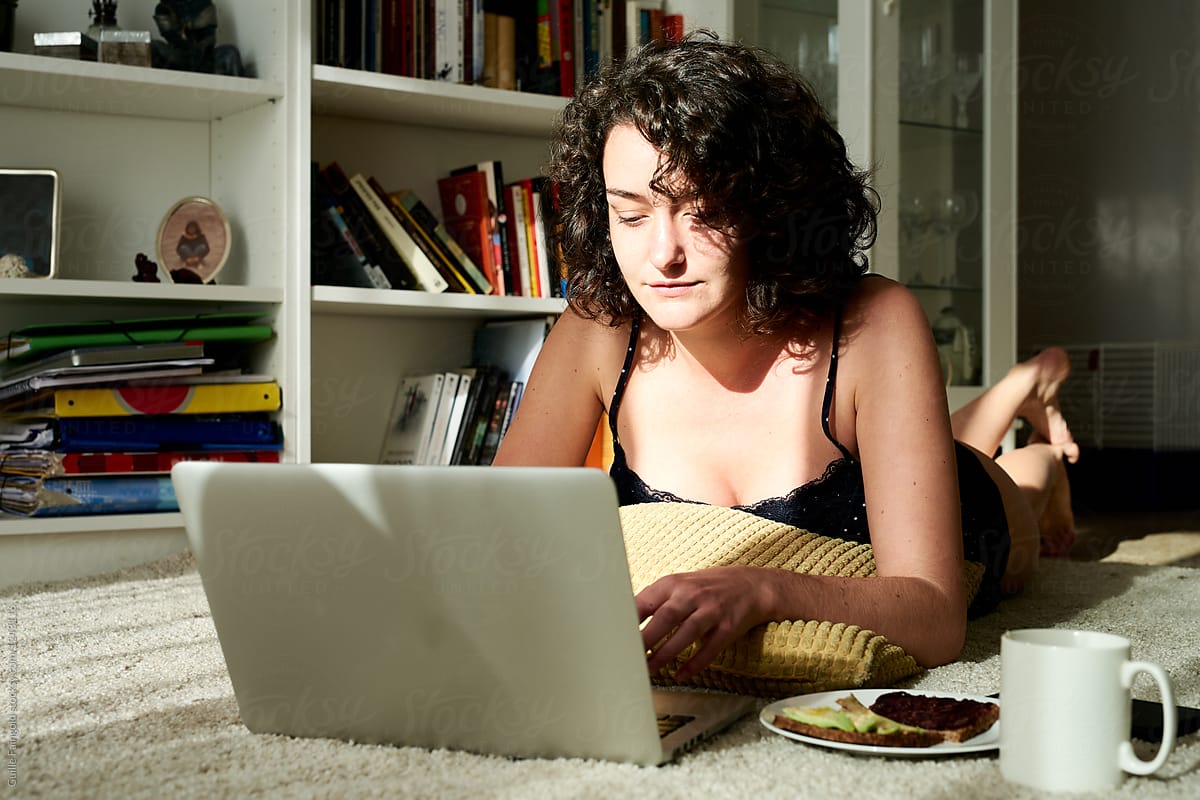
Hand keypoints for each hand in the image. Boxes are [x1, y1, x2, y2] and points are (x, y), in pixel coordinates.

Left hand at [635, 566, 775, 682]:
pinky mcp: (729, 626)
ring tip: (650, 670)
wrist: (752, 586)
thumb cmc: (707, 588)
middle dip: (646, 639)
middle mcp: (693, 594)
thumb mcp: (680, 584)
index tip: (614, 637)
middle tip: (629, 657)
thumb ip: (656, 601)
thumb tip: (625, 622)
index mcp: (674, 583)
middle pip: (666, 617)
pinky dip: (695, 663)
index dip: (629, 620)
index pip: (646, 600)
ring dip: (667, 653)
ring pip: (687, 633)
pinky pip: (711, 648)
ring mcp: (713, 610)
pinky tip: (681, 674)